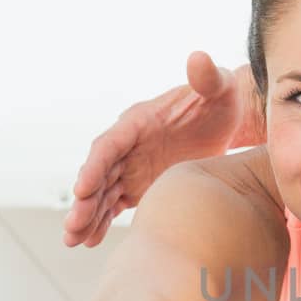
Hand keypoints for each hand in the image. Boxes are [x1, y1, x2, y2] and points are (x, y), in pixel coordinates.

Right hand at [63, 52, 261, 248]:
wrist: (228, 118)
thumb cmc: (222, 98)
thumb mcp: (219, 85)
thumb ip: (207, 76)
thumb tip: (199, 59)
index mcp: (138, 121)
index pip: (109, 145)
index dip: (94, 167)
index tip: (81, 190)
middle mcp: (128, 145)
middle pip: (99, 174)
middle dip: (85, 200)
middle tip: (72, 227)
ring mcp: (132, 166)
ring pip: (102, 193)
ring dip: (87, 216)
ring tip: (74, 241)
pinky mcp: (140, 185)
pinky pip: (115, 204)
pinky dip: (102, 221)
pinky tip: (90, 241)